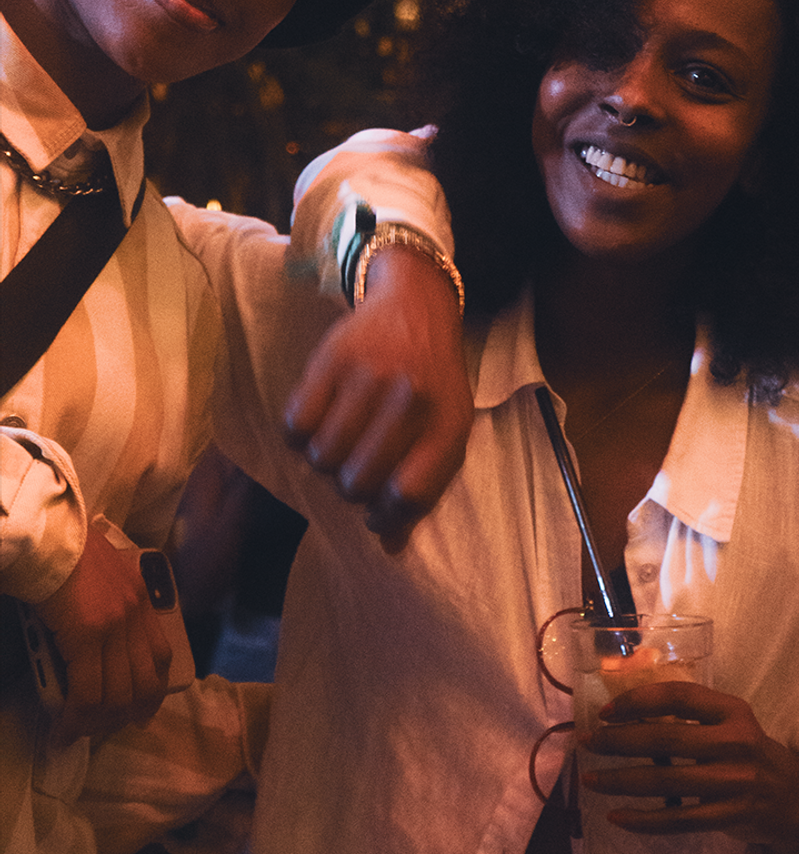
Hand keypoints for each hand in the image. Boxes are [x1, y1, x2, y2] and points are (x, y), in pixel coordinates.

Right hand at [32, 522, 172, 744]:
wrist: (50, 538)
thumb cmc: (67, 554)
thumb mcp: (104, 577)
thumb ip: (111, 605)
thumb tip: (97, 641)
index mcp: (140, 600)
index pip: (161, 654)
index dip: (153, 691)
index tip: (142, 714)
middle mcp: (134, 615)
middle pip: (144, 682)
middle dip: (125, 715)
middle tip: (103, 730)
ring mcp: (114, 626)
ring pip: (117, 694)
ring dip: (97, 722)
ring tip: (77, 733)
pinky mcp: (87, 636)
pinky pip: (87, 692)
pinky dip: (75, 718)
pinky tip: (63, 729)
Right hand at [282, 245, 473, 552]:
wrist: (416, 307)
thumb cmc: (432, 382)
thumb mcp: (447, 429)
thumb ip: (424, 486)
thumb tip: (390, 546)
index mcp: (448, 423)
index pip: (407, 496)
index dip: (385, 517)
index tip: (376, 513)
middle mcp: (412, 400)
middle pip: (357, 482)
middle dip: (349, 488)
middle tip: (355, 469)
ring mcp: (371, 376)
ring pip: (322, 457)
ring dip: (324, 461)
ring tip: (339, 442)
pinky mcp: (332, 359)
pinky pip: (296, 424)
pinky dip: (299, 434)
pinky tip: (317, 421)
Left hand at [580, 681, 798, 853]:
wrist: (794, 796)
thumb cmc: (748, 752)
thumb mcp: (730, 722)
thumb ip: (691, 715)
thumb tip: (627, 710)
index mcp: (732, 710)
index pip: (679, 695)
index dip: (639, 700)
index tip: (607, 710)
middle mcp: (735, 741)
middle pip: (667, 737)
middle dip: (620, 740)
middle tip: (587, 743)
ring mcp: (734, 781)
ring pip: (667, 780)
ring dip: (623, 780)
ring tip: (592, 780)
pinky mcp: (730, 815)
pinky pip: (679, 820)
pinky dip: (644, 820)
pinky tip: (619, 816)